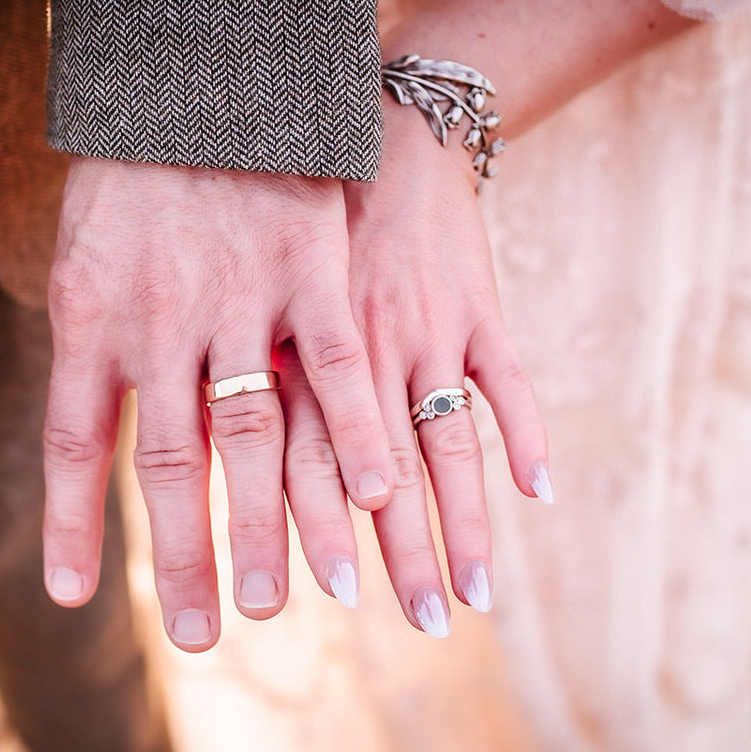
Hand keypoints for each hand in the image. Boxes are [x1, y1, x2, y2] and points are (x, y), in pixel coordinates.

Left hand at [41, 157, 393, 650]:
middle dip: (185, 555)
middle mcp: (161, 318)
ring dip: (276, 524)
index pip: (73, 442)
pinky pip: (339, 366)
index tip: (73, 599)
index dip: (72, 522)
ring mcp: (238, 295)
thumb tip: (85, 418)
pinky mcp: (310, 266)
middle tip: (205, 632)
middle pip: (169, 463)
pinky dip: (359, 434)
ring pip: (256, 433)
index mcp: (93, 315)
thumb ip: (92, 336)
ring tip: (295, 598)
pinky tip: (379, 498)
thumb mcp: (86, 246)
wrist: (200, 67)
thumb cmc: (135, 166)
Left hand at [280, 101, 549, 634]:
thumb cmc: (293, 219)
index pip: (305, 460)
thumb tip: (210, 466)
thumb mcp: (251, 288)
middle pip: (383, 471)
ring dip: (466, 522)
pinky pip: (508, 376)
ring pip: (448, 440)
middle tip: (423, 625)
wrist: (374, 126)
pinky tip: (541, 490)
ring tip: (476, 595)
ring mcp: (424, 328)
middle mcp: (358, 349)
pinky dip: (527, 431)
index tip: (328, 601)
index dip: (319, 532)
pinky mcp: (477, 303)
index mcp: (295, 351)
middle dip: (401, 554)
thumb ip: (243, 370)